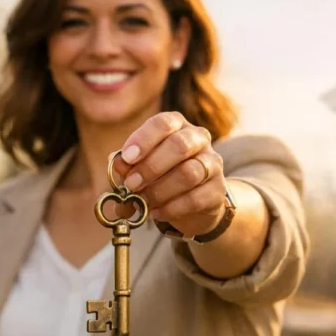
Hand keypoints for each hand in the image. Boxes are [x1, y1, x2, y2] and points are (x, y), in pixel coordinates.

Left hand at [111, 112, 225, 236]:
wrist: (193, 205)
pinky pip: (195, 198)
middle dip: (151, 166)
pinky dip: (171, 208)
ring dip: (160, 190)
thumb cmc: (162, 178)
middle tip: (132, 184)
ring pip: (189, 173)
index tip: (127, 158)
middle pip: (180, 145)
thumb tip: (118, 165)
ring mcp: (212, 164)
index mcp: (177, 125)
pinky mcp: (218, 190)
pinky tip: (156, 212)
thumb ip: (128, 167)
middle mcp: (199, 139)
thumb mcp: (140, 169)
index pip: (164, 123)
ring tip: (144, 201)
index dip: (144, 139)